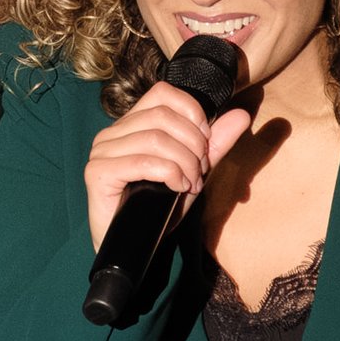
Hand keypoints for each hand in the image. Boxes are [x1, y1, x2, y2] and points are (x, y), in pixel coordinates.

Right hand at [82, 77, 257, 249]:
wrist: (133, 247)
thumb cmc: (156, 210)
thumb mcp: (193, 172)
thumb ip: (214, 145)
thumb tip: (241, 115)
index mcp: (130, 124)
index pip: (163, 93)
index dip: (192, 113)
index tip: (204, 143)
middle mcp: (112, 133)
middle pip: (163, 116)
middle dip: (193, 144)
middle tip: (200, 172)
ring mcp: (102, 151)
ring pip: (155, 139)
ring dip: (184, 163)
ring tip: (190, 184)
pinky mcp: (98, 172)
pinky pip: (143, 162)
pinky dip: (170, 173)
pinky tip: (177, 188)